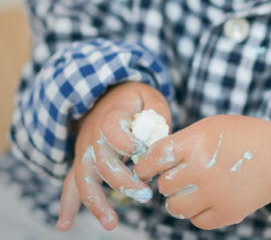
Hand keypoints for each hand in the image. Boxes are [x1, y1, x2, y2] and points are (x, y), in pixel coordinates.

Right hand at [56, 82, 170, 230]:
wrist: (108, 93)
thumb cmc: (136, 99)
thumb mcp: (151, 98)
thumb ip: (157, 116)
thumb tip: (158, 143)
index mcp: (111, 115)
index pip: (112, 130)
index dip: (125, 142)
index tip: (140, 150)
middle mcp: (93, 134)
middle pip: (101, 161)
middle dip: (122, 182)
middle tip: (145, 195)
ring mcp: (84, 150)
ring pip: (84, 178)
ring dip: (96, 202)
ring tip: (110, 222)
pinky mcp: (82, 162)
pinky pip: (71, 183)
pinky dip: (67, 204)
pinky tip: (65, 224)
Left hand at [134, 115, 270, 229]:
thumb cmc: (242, 137)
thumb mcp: (211, 126)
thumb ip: (183, 141)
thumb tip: (153, 160)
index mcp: (196, 143)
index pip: (154, 158)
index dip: (145, 165)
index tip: (145, 169)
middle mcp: (202, 169)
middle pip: (165, 185)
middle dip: (169, 181)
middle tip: (181, 176)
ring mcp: (214, 194)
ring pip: (175, 207)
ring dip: (180, 199)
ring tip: (192, 190)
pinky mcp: (226, 213)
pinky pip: (196, 220)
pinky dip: (198, 212)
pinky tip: (209, 199)